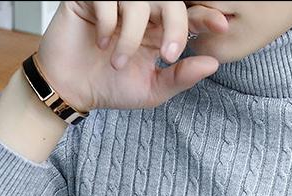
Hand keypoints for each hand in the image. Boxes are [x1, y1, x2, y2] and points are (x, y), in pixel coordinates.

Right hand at [35, 1, 231, 112]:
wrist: (71, 89)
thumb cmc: (110, 88)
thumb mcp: (152, 90)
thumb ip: (181, 77)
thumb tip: (213, 64)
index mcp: (158, 30)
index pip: (187, 14)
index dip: (205, 16)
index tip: (220, 26)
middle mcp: (140, 11)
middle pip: (170, 0)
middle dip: (176, 25)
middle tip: (170, 55)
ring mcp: (116, 2)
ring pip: (138, 1)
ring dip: (132, 37)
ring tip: (118, 62)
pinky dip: (109, 23)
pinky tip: (101, 41)